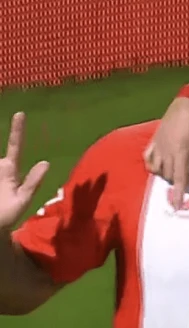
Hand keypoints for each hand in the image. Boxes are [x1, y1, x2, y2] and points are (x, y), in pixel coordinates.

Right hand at [0, 112, 48, 228]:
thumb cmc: (10, 214)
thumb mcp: (23, 200)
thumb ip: (33, 183)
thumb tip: (46, 162)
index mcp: (10, 169)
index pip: (16, 146)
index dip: (18, 130)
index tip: (21, 114)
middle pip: (3, 152)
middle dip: (10, 141)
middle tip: (11, 150)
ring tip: (2, 183)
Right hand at [145, 97, 188, 209]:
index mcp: (182, 152)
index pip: (179, 179)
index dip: (177, 194)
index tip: (176, 207)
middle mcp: (167, 150)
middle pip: (167, 174)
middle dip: (175, 181)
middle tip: (185, 180)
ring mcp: (158, 144)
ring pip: (156, 168)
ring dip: (164, 174)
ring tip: (174, 172)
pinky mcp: (154, 138)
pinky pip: (147, 156)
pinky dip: (151, 164)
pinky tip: (157, 166)